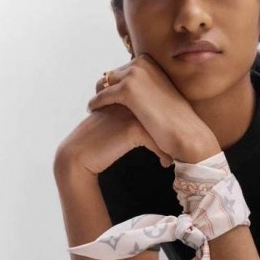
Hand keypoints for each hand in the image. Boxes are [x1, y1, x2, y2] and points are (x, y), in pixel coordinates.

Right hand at [54, 102, 173, 176]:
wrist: (79, 154)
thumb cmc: (97, 140)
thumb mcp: (115, 121)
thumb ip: (131, 114)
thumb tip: (154, 122)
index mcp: (129, 95)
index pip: (157, 105)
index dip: (166, 124)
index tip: (173, 141)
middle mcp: (132, 101)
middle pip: (163, 115)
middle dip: (173, 134)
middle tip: (180, 149)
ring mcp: (133, 113)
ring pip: (163, 128)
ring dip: (171, 144)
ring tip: (174, 157)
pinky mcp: (132, 128)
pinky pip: (157, 141)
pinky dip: (163, 154)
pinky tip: (165, 163)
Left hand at [87, 53, 218, 161]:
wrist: (186, 132)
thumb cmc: (175, 118)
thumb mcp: (160, 93)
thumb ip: (145, 86)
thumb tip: (129, 87)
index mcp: (149, 61)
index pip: (121, 69)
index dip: (114, 84)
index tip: (108, 97)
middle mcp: (141, 62)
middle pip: (110, 75)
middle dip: (104, 88)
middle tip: (99, 104)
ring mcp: (134, 74)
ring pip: (104, 83)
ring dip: (99, 95)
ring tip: (95, 108)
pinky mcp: (127, 89)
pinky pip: (102, 95)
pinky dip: (96, 103)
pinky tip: (92, 111)